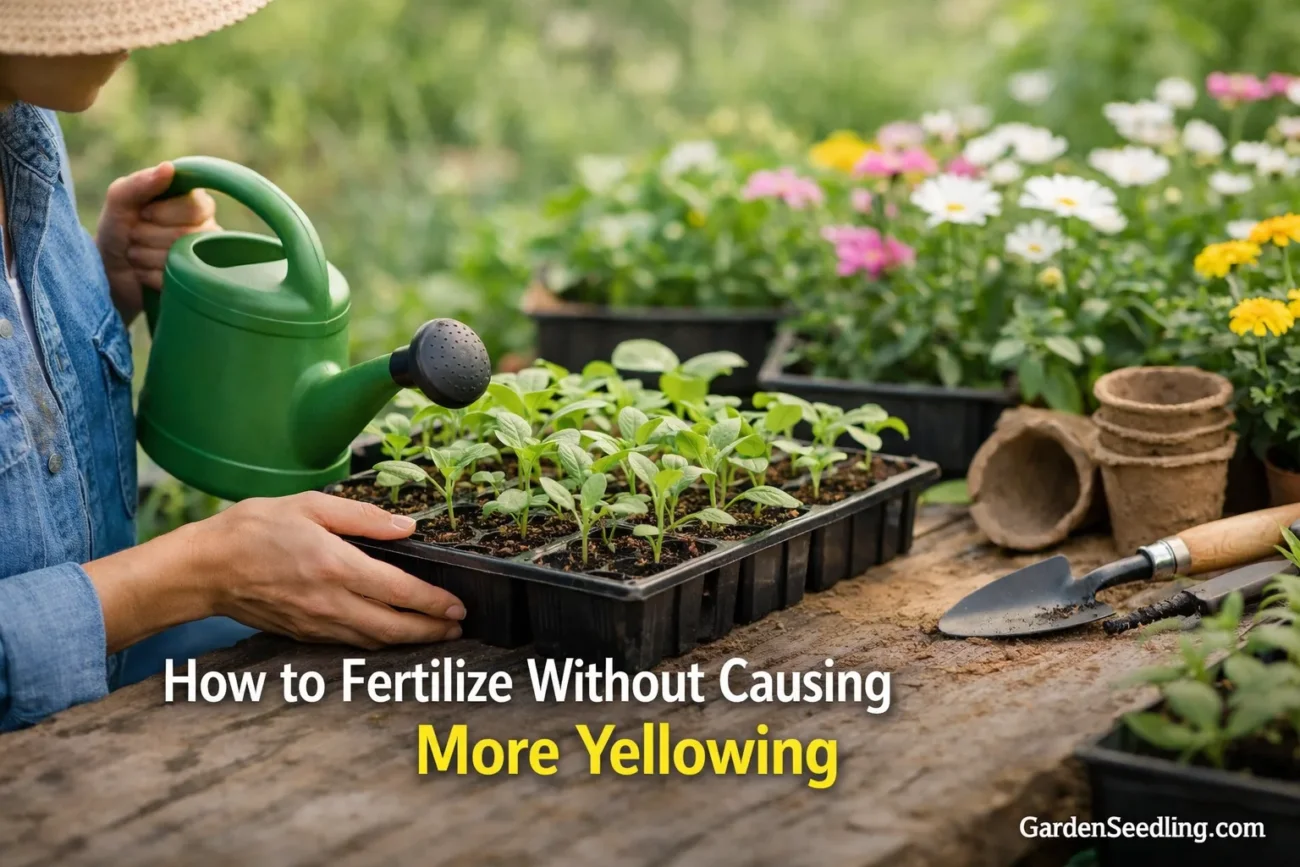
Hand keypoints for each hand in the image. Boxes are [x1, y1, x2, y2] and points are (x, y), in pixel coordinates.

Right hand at [87, 492, 465, 652]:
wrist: (203, 568)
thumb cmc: (252, 530)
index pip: (399, 592)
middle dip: (432, 629)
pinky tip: (392, 634)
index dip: (434, 602)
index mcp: (335, 566)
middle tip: (458, 627)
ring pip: (374, 641)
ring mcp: (316, 623)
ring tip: (436, 634)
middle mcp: (330, 602)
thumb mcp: (310, 506)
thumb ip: (363, 518)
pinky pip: (351, 643)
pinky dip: (379, 642)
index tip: (458, 605)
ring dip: (409, 641)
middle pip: (394, 627)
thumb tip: (406, 527)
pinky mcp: (303, 634)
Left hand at [96, 161, 218, 322]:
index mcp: (196, 203)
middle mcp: (208, 230)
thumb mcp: (119, 201)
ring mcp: (205, 261)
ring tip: (135, 255)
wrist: (108, 271)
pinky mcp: (196, 285)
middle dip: (149, 236)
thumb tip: (169, 168)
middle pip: (187, 235)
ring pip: (181, 258)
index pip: (195, 207)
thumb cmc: (117, 230)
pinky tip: (143, 274)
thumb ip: (140, 183)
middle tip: (134, 237)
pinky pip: (175, 280)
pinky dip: (149, 277)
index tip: (143, 213)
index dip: (164, 213)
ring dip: (145, 256)